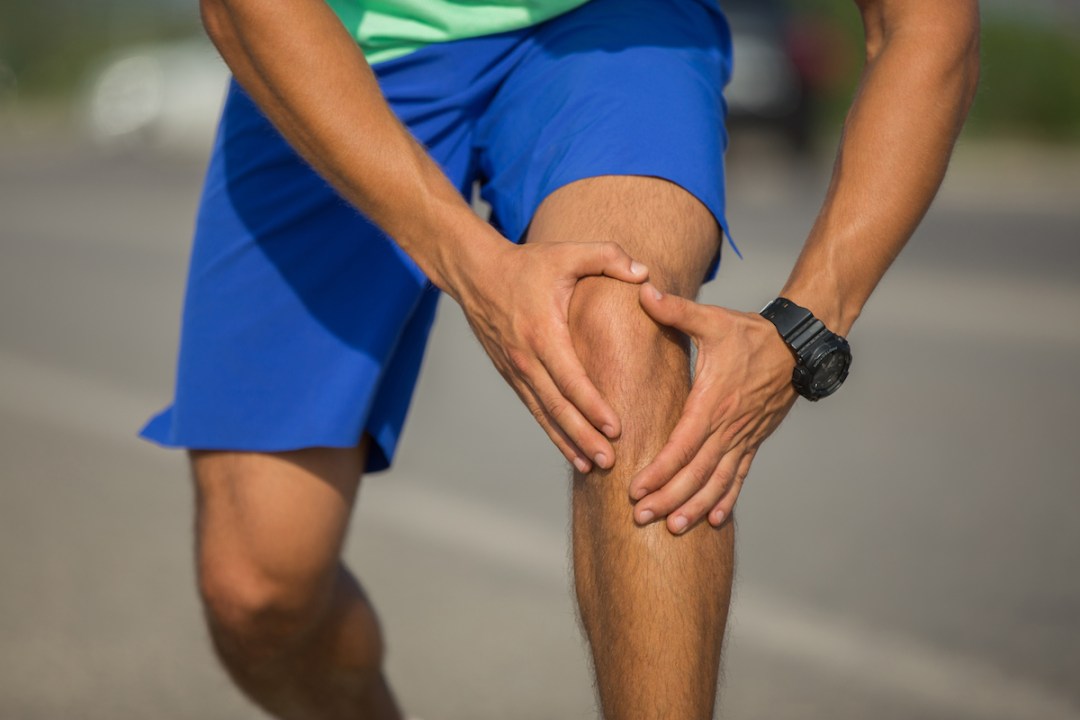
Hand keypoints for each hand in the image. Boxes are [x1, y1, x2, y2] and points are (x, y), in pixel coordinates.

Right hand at [454, 240, 648, 473]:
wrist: (477, 273)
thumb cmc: (528, 263)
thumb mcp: (568, 252)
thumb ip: (608, 257)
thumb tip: (644, 273)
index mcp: (543, 331)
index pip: (571, 378)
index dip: (593, 405)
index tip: (616, 428)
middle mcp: (526, 357)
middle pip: (557, 406)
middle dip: (584, 436)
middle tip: (611, 461)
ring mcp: (516, 370)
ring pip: (544, 414)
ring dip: (569, 442)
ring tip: (594, 467)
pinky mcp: (512, 375)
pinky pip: (535, 409)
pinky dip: (553, 432)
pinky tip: (573, 451)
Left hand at [629, 283, 797, 532]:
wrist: (796, 346)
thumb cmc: (748, 332)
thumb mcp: (711, 318)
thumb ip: (675, 310)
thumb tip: (642, 291)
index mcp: (713, 401)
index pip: (682, 445)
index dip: (659, 471)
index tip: (635, 490)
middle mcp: (729, 426)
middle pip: (696, 473)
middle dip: (668, 498)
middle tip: (641, 519)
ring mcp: (744, 437)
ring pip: (718, 481)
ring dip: (695, 506)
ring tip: (673, 528)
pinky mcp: (754, 440)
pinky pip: (740, 476)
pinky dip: (727, 499)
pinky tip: (715, 521)